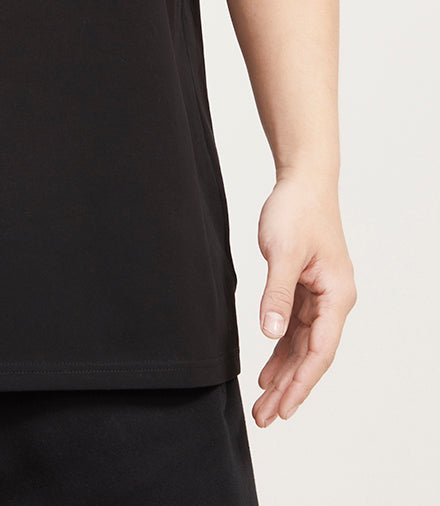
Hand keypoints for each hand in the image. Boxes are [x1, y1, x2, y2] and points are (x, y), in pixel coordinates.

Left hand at [252, 172, 356, 427]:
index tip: (282, 408)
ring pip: (301, 346)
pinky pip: (294, 329)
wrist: (303, 182)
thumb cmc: (298, 211)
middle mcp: (333, 302)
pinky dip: (280, 350)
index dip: (300, 383)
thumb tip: (270, 334)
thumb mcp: (283, 252)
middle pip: (310, 356)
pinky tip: (267, 370)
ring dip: (283, 374)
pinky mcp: (305, 289)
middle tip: (265, 418)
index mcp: (337, 296)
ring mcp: (320, 297)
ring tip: (263, 404)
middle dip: (289, 389)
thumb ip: (277, 294)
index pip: (319, 351)